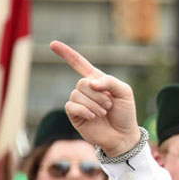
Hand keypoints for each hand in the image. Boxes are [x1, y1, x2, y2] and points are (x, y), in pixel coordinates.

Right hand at [50, 41, 140, 155]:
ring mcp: (79, 102)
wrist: (122, 135)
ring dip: (94, 104)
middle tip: (109, 105)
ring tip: (104, 113)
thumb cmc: (125, 113)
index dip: (67, 54)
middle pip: (82, 82)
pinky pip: (71, 106)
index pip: (79, 64)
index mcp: (97, 80)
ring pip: (77, 94)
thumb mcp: (124, 92)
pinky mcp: (74, 114)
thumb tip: (90, 82)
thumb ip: (110, 81)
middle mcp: (85, 90)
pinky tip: (93, 116)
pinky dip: (84, 110)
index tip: (53, 44)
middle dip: (98, 95)